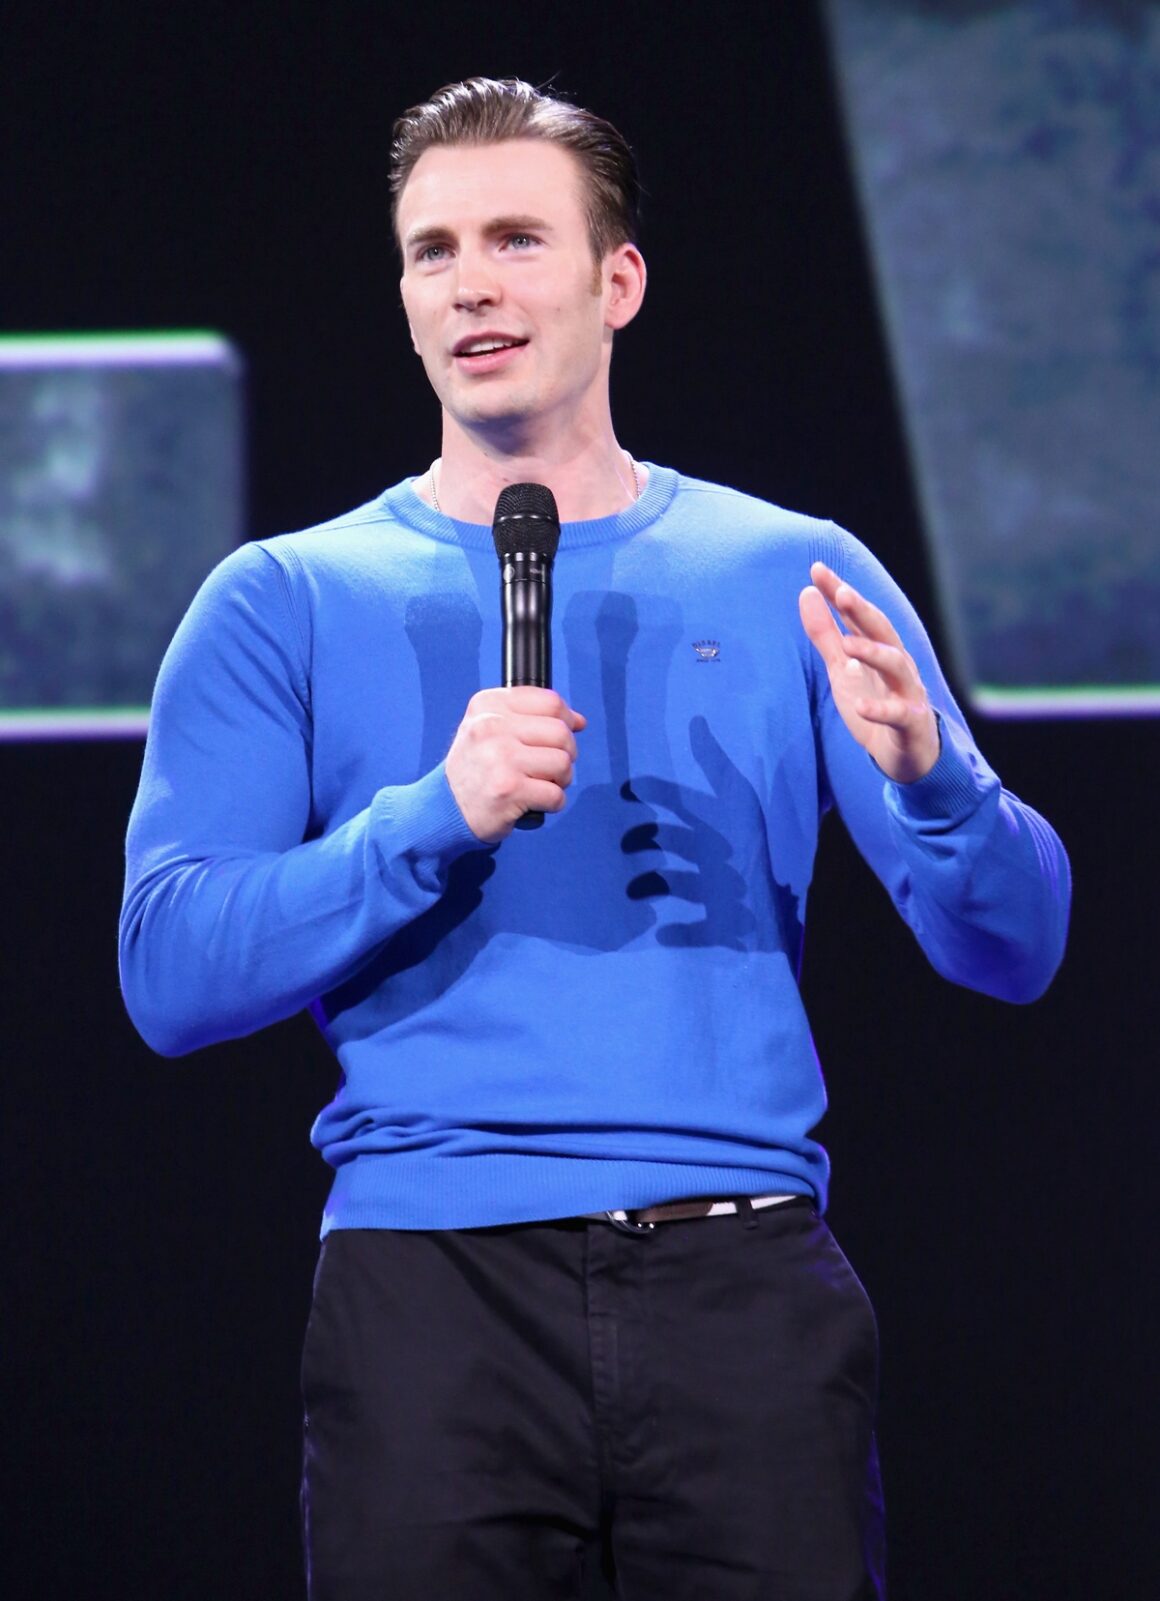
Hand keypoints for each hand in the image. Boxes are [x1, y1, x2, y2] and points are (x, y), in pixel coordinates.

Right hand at [445, 687, 586, 841]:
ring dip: (560, 780)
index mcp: (488, 705)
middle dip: (566, 753)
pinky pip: (556, 794)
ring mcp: (500, 758)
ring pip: (563, 763)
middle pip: (562, 732)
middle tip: (549, 767)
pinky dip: (553, 803)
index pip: (550, 701)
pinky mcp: (508, 790)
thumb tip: (578, 720)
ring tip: (540, 784)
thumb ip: (530, 717)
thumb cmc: (476, 767)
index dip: (566, 719)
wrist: (447, 808)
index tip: (559, 736)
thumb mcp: (489, 727)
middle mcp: (491, 727)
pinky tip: (534, 802)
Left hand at [799, 561, 938, 783]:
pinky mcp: (911, 723)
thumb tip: (806, 593)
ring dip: (873, 653)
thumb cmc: (874, 706)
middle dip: (864, 611)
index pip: (859, 615)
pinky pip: (898, 714)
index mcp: (880, 648)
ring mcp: (908, 692)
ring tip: (848, 645)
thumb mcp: (843, 669)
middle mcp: (898, 664)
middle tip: (842, 593)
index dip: (840, 591)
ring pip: (896, 666)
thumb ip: (826, 634)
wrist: (905, 756)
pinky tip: (862, 706)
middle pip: (883, 631)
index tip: (817, 569)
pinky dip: (881, 709)